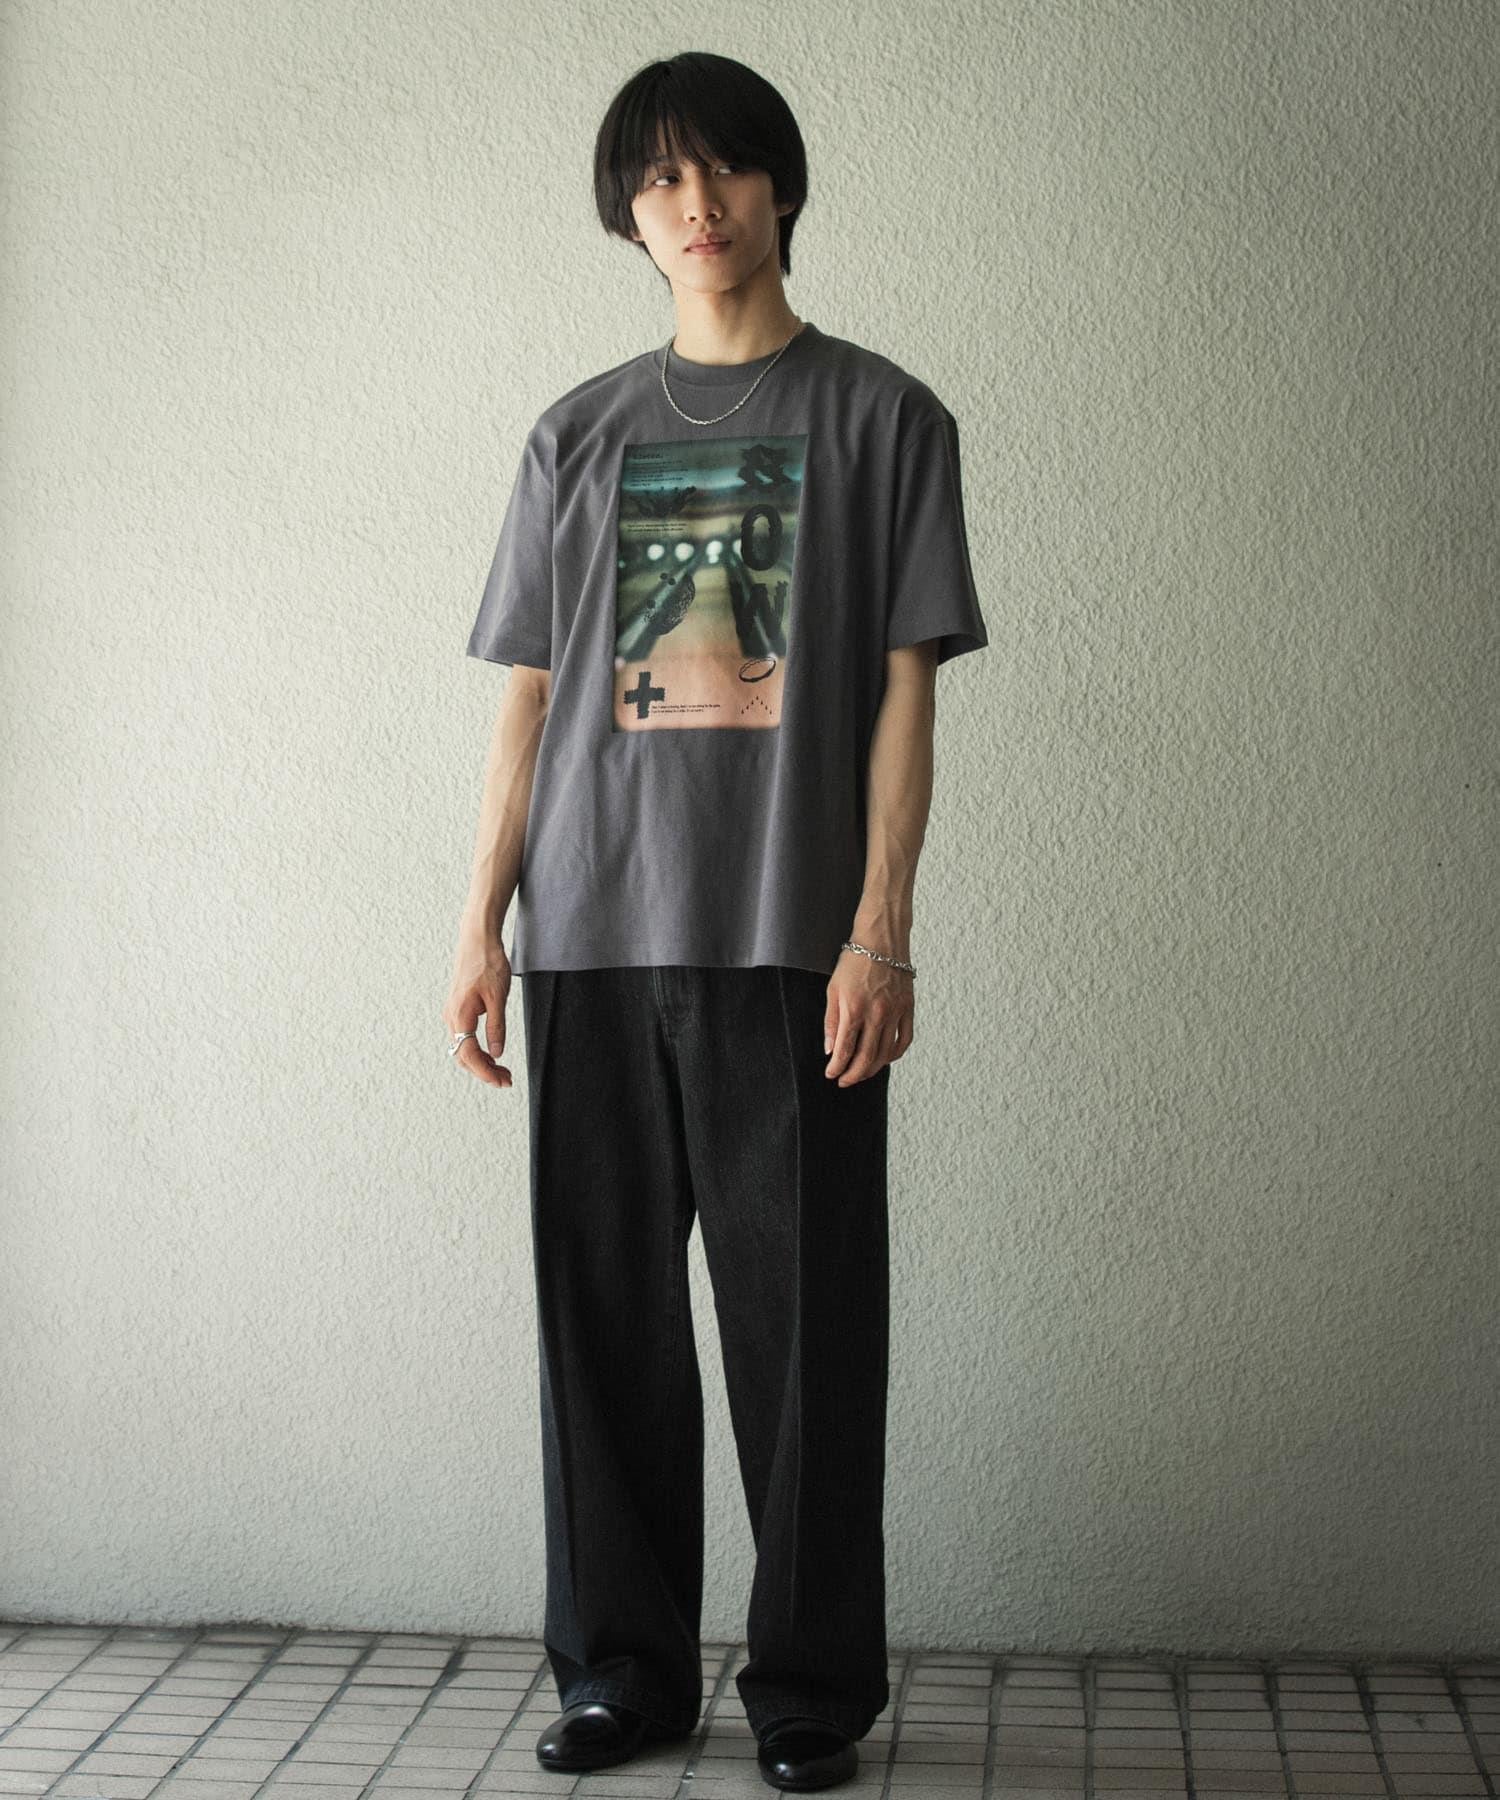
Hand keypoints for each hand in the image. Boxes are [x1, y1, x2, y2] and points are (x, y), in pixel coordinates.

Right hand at [444, 939, 513, 1088]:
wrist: (477, 940)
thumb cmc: (488, 963)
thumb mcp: (498, 997)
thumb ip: (496, 1027)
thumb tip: (496, 1053)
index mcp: (460, 1016)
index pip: (469, 1054)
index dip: (484, 1072)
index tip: (501, 1081)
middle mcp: (451, 1018)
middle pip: (463, 1056)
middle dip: (484, 1071)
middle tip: (507, 1080)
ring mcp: (452, 1014)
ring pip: (463, 1048)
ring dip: (481, 1062)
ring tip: (502, 1070)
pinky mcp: (458, 1010)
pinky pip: (464, 1037)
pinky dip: (477, 1050)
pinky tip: (492, 1054)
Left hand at [824, 948, 913, 1085]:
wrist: (881, 939)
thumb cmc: (854, 961)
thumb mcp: (833, 989)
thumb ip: (831, 1021)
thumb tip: (830, 1049)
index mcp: (854, 1009)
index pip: (844, 1049)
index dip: (836, 1067)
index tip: (831, 1074)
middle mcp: (877, 1014)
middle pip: (866, 1057)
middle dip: (852, 1075)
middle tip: (843, 1081)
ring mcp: (895, 1012)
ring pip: (885, 1053)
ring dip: (872, 1069)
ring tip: (861, 1073)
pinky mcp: (908, 1008)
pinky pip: (904, 1040)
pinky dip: (894, 1054)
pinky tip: (884, 1059)